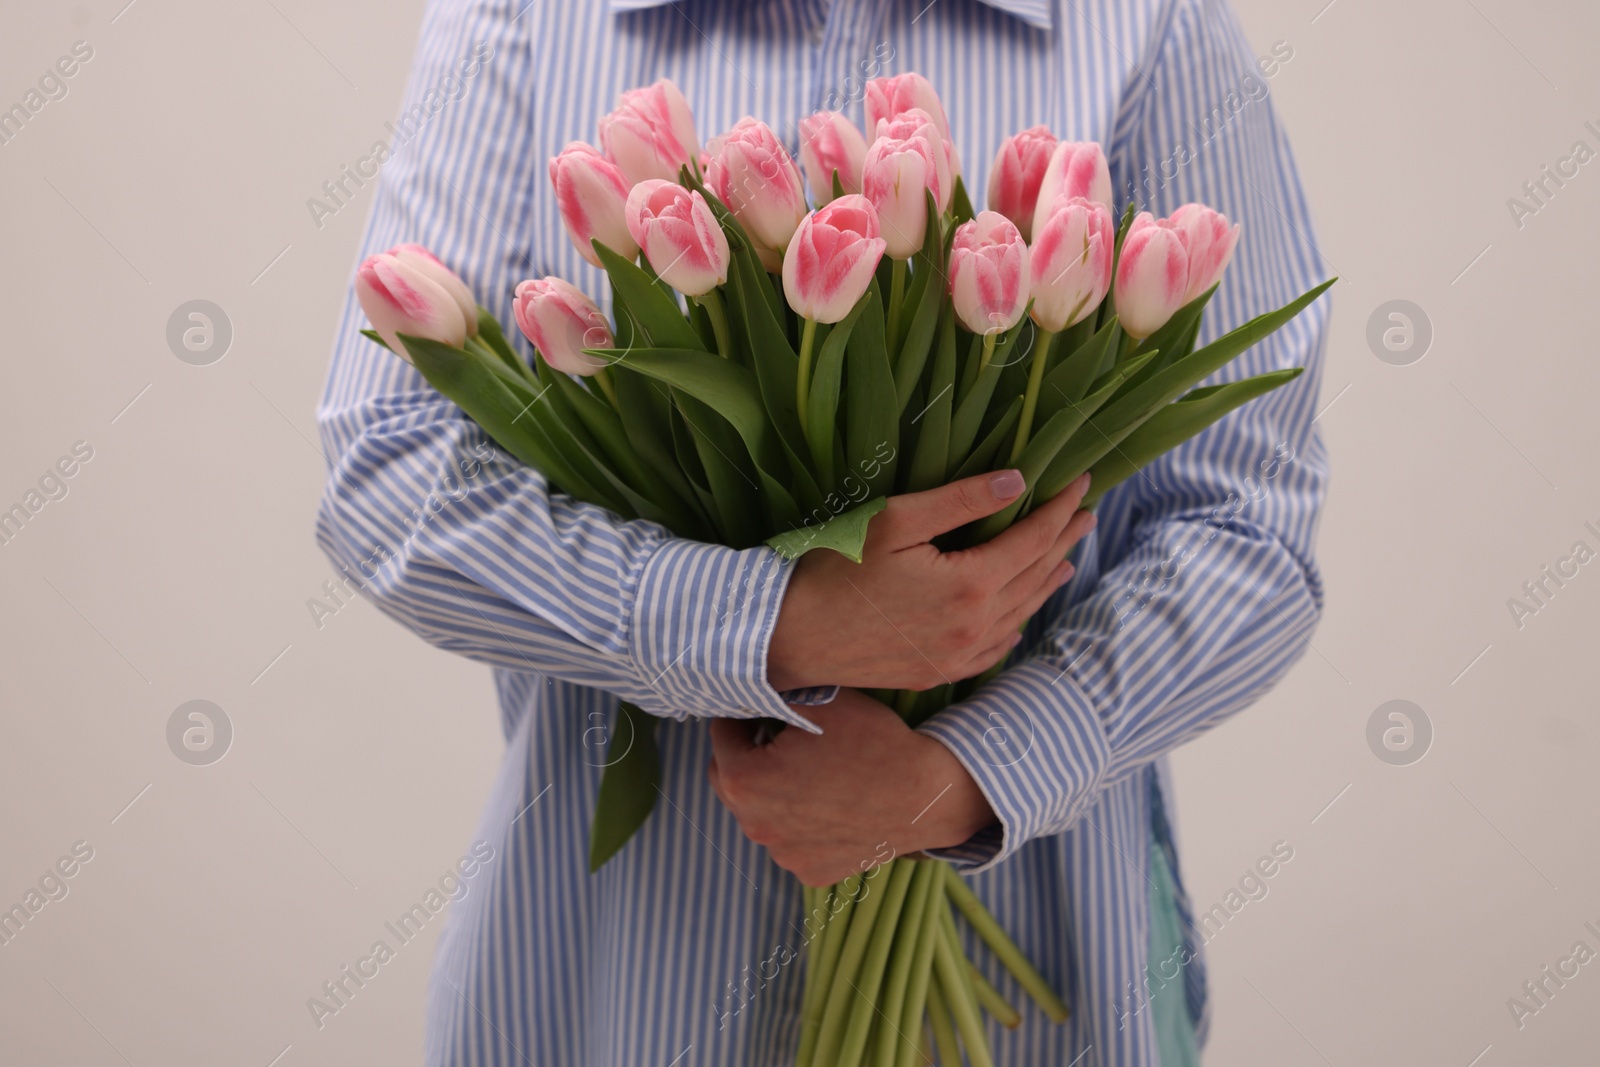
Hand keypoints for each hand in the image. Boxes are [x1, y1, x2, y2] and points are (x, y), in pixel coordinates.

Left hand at [708, 689, 994, 885]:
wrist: (926, 796)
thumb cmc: (871, 742)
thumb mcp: (817, 700)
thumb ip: (773, 694)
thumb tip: (753, 691)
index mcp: (744, 780)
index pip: (722, 734)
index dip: (741, 712)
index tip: (762, 705)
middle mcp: (754, 825)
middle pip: (731, 778)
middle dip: (748, 753)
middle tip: (780, 733)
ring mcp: (782, 854)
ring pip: (761, 812)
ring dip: (773, 791)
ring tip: (810, 770)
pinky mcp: (809, 871)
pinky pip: (791, 840)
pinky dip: (801, 823)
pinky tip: (830, 803)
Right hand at [768, 470, 1095, 690]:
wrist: (789, 636)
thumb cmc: (833, 567)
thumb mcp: (894, 520)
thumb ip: (959, 501)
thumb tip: (1017, 483)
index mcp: (970, 584)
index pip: (1033, 539)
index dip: (1060, 508)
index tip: (1081, 483)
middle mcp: (974, 626)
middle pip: (1034, 576)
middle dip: (1062, 541)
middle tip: (1084, 514)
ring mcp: (956, 655)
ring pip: (1019, 614)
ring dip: (1045, 582)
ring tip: (1065, 558)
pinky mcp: (936, 671)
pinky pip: (993, 649)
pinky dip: (1015, 625)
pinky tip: (1020, 616)